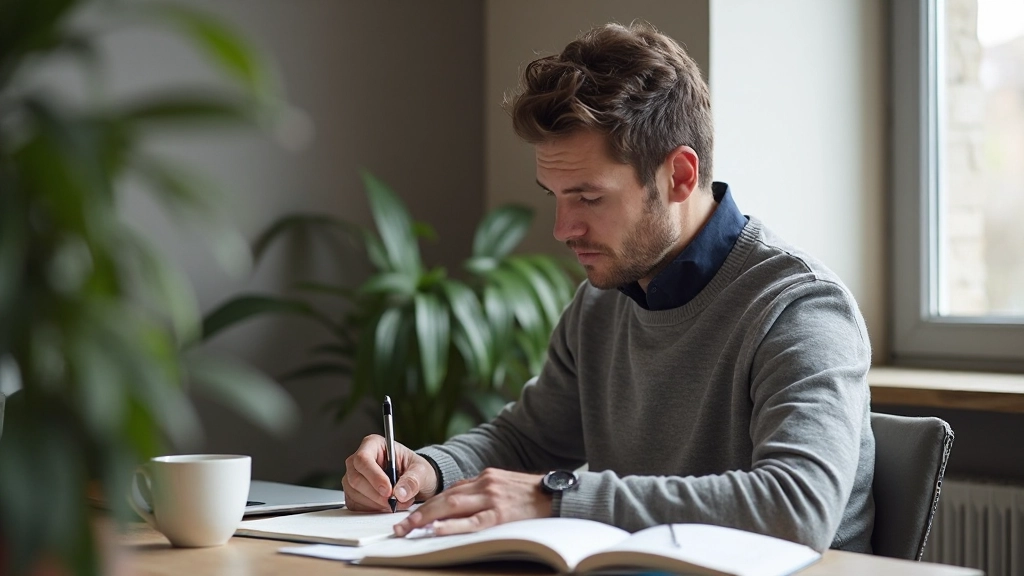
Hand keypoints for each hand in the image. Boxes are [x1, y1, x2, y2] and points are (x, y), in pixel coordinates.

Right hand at [342, 434, 437, 511]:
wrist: (416, 483)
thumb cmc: (415, 470)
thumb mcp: (421, 470)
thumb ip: (412, 480)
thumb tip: (400, 493)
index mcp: (373, 444)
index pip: (363, 459)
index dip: (374, 476)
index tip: (388, 490)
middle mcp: (359, 460)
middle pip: (355, 479)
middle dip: (376, 495)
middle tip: (394, 501)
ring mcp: (353, 477)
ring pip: (354, 494)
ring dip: (376, 504)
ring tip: (396, 503)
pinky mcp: (353, 494)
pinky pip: (355, 505)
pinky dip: (372, 510)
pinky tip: (386, 507)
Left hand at [393, 468, 551, 536]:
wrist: (558, 494)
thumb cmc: (532, 495)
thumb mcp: (504, 485)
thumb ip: (483, 491)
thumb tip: (459, 503)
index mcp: (485, 477)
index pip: (450, 490)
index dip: (429, 504)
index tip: (411, 515)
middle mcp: (484, 484)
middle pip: (444, 498)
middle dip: (419, 512)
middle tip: (400, 526)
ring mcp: (491, 498)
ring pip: (452, 506)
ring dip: (426, 518)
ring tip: (408, 529)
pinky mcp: (500, 513)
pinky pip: (471, 522)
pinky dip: (451, 525)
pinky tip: (435, 530)